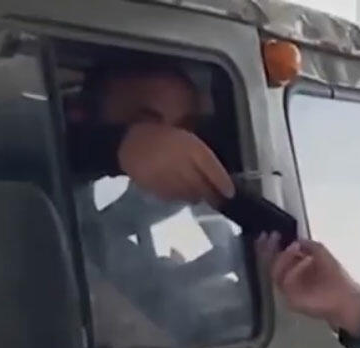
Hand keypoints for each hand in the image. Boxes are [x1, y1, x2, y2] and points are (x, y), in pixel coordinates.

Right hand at [117, 122, 234, 206]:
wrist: (129, 141)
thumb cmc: (162, 136)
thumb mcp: (185, 137)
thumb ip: (200, 155)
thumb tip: (217, 177)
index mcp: (189, 146)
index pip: (210, 166)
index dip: (222, 182)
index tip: (230, 193)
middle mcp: (180, 163)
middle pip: (202, 185)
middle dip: (212, 195)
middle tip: (218, 200)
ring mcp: (167, 177)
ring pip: (189, 195)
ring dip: (197, 197)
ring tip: (200, 196)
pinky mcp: (156, 188)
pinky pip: (174, 198)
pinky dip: (181, 198)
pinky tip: (181, 193)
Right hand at [256, 236, 359, 336]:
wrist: (345, 298)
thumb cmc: (335, 277)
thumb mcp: (321, 253)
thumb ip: (307, 245)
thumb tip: (295, 239)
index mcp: (293, 268)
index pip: (275, 255)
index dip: (270, 244)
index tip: (270, 233)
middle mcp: (287, 279)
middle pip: (270, 263)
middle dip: (268, 249)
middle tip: (272, 237)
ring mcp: (288, 290)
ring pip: (274, 272)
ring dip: (283, 257)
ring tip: (294, 246)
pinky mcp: (291, 300)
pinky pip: (286, 283)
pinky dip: (293, 270)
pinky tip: (306, 260)